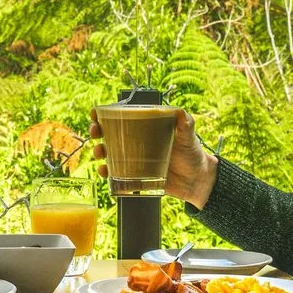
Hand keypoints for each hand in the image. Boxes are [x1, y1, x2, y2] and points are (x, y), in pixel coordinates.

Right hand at [90, 108, 219, 207]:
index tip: (96, 113)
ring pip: (109, 153)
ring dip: (99, 151)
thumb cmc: (192, 154)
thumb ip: (185, 124)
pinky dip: (107, 172)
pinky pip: (116, 174)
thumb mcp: (189, 136)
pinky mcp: (135, 176)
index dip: (106, 114)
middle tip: (96, 132)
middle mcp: (136, 142)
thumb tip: (179, 112)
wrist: (196, 181)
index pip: (122, 117)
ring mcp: (134, 159)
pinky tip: (105, 171)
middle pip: (109, 134)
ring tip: (100, 153)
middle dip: (97, 131)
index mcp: (146, 128)